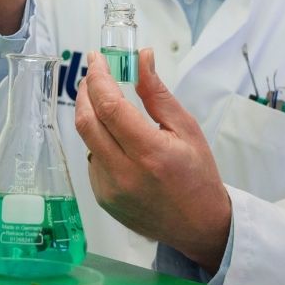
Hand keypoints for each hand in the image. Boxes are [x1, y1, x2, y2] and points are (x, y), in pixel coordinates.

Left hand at [75, 49, 231, 273]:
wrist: (198, 226)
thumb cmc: (198, 175)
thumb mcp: (187, 129)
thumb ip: (158, 94)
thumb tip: (142, 57)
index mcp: (150, 154)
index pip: (110, 108)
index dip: (98, 79)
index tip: (97, 59)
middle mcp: (124, 174)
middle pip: (87, 123)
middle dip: (85, 92)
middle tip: (94, 75)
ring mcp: (109, 189)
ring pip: (87, 141)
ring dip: (93, 117)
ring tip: (110, 106)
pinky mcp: (102, 198)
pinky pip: (92, 160)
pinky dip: (99, 142)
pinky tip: (119, 143)